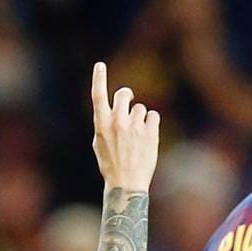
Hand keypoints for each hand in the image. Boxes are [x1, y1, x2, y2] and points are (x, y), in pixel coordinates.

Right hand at [90, 62, 160, 192]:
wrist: (127, 185)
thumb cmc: (111, 165)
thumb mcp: (99, 144)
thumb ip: (105, 124)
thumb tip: (114, 109)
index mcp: (101, 125)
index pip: (98, 96)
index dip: (99, 78)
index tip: (100, 65)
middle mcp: (117, 122)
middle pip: (124, 94)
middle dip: (127, 96)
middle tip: (129, 101)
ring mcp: (134, 126)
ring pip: (140, 108)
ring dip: (140, 118)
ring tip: (137, 137)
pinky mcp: (150, 132)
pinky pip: (153, 115)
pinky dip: (151, 124)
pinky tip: (147, 137)